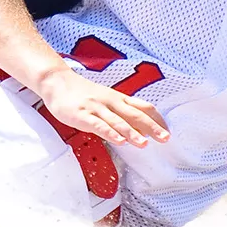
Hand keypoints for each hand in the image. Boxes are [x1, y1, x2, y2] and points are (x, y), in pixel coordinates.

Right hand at [37, 72, 168, 146]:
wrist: (58, 82)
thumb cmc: (83, 93)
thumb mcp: (107, 99)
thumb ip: (123, 113)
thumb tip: (143, 129)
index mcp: (118, 99)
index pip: (144, 107)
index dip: (157, 119)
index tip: (168, 131)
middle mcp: (111, 102)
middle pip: (135, 115)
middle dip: (152, 127)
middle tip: (165, 139)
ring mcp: (96, 108)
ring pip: (118, 121)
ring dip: (132, 133)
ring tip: (144, 144)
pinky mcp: (82, 115)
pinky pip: (98, 125)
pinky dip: (110, 133)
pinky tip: (119, 141)